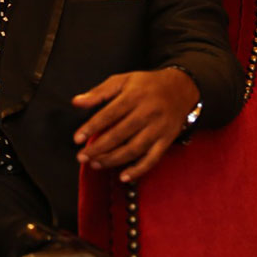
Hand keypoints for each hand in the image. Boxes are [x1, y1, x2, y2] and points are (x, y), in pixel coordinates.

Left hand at [72, 69, 198, 182]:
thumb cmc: (147, 84)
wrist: (180, 88)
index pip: (109, 114)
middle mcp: (147, 112)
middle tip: (82, 157)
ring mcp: (158, 128)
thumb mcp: (122, 80)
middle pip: (120, 134)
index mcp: (134, 96)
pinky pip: (153, 158)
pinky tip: (123, 176)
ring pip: (134, 148)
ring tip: (96, 164)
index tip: (77, 138)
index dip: (92, 127)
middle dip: (99, 148)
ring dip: (113, 159)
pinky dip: (138, 170)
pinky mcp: (167, 140)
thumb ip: (99, 92)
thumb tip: (76, 102)